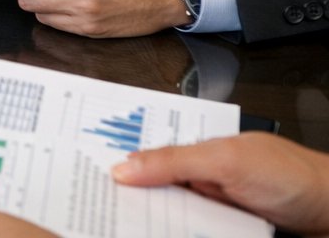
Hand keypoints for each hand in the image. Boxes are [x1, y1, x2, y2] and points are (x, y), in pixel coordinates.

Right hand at [113, 133, 328, 234]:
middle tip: (98, 209)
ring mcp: (216, 209)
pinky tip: (159, 234)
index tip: (85, 173)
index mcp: (199, 149)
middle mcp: (204, 178)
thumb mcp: (225, 161)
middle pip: (155, 191)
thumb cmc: (294, 177)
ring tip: (119, 224)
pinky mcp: (225, 232)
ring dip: (152, 224)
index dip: (118, 162)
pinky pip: (192, 234)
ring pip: (171, 218)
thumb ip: (174, 161)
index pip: (148, 152)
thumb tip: (123, 167)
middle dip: (130, 200)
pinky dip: (177, 233)